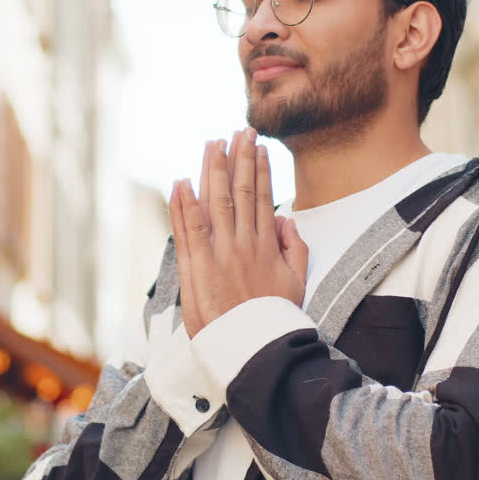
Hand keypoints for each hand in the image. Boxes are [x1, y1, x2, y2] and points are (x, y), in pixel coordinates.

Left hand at [169, 129, 308, 337]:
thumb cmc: (273, 320)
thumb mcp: (297, 282)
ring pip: (216, 202)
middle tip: (238, 130)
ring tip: (212, 143)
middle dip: (239, 158)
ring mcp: (221, 254)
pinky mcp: (199, 268)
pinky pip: (190, 230)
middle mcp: (244, 244)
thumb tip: (287, 219)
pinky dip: (184, 205)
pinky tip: (181, 182)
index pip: (262, 198)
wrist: (254, 350)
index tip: (257, 146)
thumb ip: (296, 248)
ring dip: (213, 170)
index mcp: (267, 246)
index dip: (260, 169)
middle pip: (241, 191)